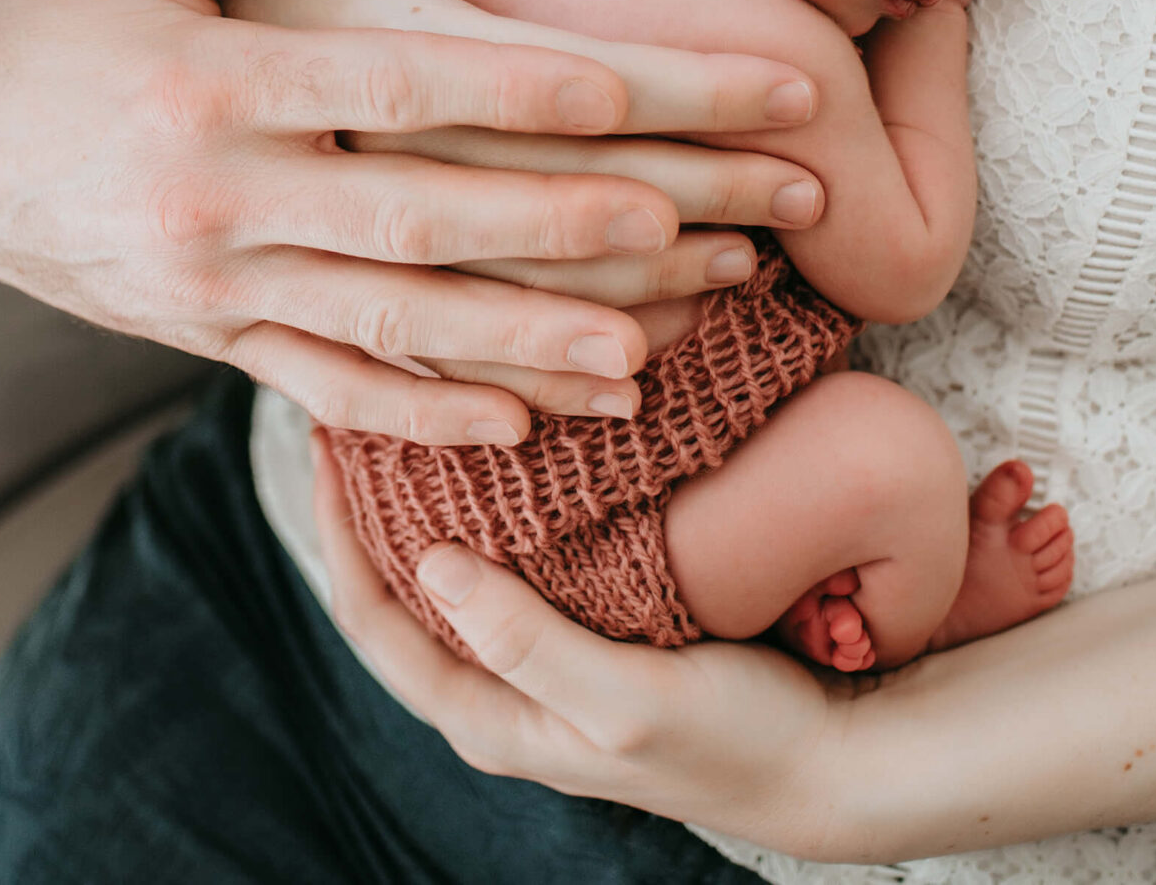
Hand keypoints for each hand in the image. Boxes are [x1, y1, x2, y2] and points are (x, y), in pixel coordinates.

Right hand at [0, 0, 814, 445]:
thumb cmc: (38, 21)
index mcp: (214, 82)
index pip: (406, 89)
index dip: (535, 94)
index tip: (659, 97)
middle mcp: (224, 199)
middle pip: (439, 217)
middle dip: (600, 218)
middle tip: (738, 216)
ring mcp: (218, 288)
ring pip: (406, 325)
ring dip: (545, 335)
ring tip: (674, 337)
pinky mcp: (210, 341)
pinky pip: (334, 391)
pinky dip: (435, 413)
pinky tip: (531, 419)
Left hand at [311, 431, 848, 852]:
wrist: (829, 754)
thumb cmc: (733, 739)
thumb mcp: (629, 701)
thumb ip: (528, 643)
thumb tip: (430, 564)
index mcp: (489, 715)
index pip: (371, 618)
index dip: (333, 529)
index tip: (326, 436)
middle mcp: (499, 684)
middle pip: (396, 586)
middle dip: (364, 499)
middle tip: (356, 400)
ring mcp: (539, 653)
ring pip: (450, 562)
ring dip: (419, 491)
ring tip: (408, 405)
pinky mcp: (584, 622)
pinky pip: (510, 552)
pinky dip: (486, 495)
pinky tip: (494, 436)